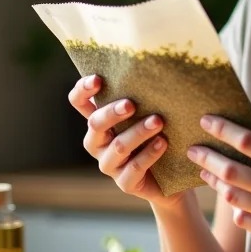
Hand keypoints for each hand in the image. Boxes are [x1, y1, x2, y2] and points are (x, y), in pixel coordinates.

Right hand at [68, 75, 184, 209]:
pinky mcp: (125, 183)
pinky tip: (163, 143)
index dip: (82, 91)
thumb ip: (143, 97)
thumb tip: (155, 67)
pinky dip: (149, 154)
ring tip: (158, 121)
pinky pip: (134, 168)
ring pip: (118, 146)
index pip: (79, 103)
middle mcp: (99, 143)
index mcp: (100, 122)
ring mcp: (110, 165)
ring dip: (138, 132)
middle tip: (131, 104)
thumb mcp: (148, 114)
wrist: (171, 179)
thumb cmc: (158, 136)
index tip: (98, 79)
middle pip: (95, 124)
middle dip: (112, 113)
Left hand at [187, 114, 250, 251]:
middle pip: (230, 170)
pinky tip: (231, 197)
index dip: (222, 128)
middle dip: (207, 156)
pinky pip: (246, 220)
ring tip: (206, 172)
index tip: (206, 120)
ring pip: (233, 197)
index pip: (246, 141)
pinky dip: (235, 208)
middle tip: (192, 148)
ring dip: (216, 182)